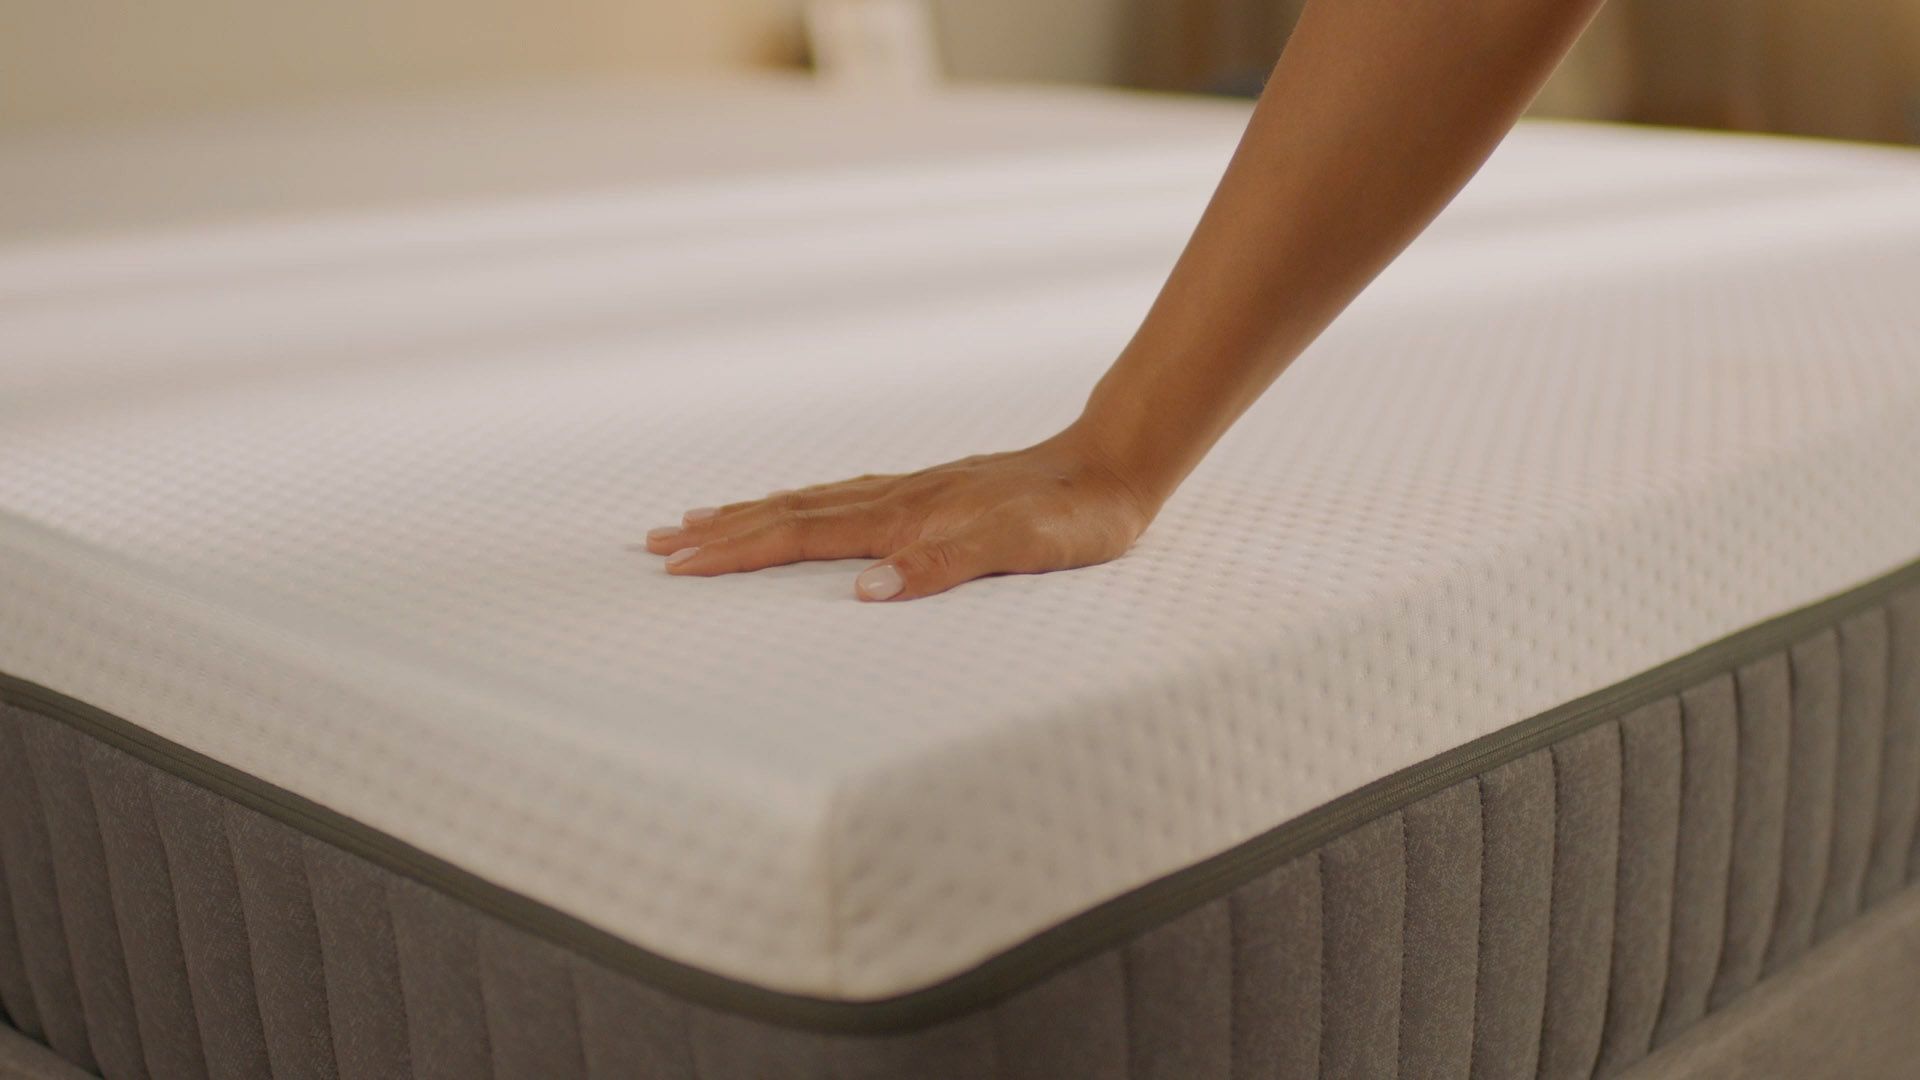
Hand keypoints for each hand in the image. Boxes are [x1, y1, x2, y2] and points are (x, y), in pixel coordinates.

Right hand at [642, 425, 1160, 600]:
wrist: (1113, 467)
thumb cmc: (1074, 519)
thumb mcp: (1023, 549)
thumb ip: (948, 564)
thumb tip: (868, 591)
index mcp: (907, 518)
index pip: (803, 536)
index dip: (739, 550)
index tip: (680, 562)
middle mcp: (897, 500)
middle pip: (789, 514)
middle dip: (720, 531)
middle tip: (655, 543)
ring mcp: (909, 493)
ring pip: (809, 503)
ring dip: (748, 515)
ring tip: (694, 519)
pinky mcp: (927, 494)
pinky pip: (841, 500)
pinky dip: (799, 506)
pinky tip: (791, 508)